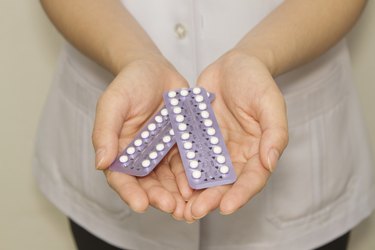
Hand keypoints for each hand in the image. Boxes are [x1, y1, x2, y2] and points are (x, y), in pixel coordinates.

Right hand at [92, 55, 187, 218]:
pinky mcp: (180, 146)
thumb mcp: (113, 102)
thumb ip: (105, 131)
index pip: (121, 178)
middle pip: (147, 184)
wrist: (154, 69)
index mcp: (120, 151)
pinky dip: (192, 177)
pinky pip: (186, 165)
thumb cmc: (130, 83)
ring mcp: (161, 153)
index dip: (130, 193)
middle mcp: (140, 157)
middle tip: (172, 208)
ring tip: (189, 206)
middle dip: (159, 198)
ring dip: (177, 194)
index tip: (141, 205)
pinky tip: (200, 185)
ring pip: (168, 180)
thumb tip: (101, 163)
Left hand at [173, 50, 287, 220]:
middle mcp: (236, 154)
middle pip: (225, 183)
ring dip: (193, 192)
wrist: (234, 63)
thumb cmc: (257, 80)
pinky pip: (189, 157)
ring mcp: (215, 148)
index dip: (240, 195)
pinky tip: (168, 181)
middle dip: (211, 199)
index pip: (251, 179)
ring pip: (205, 175)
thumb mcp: (270, 103)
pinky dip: (180, 170)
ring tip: (179, 206)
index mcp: (257, 151)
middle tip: (195, 212)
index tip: (226, 207)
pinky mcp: (198, 139)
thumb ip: (275, 133)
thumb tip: (270, 163)